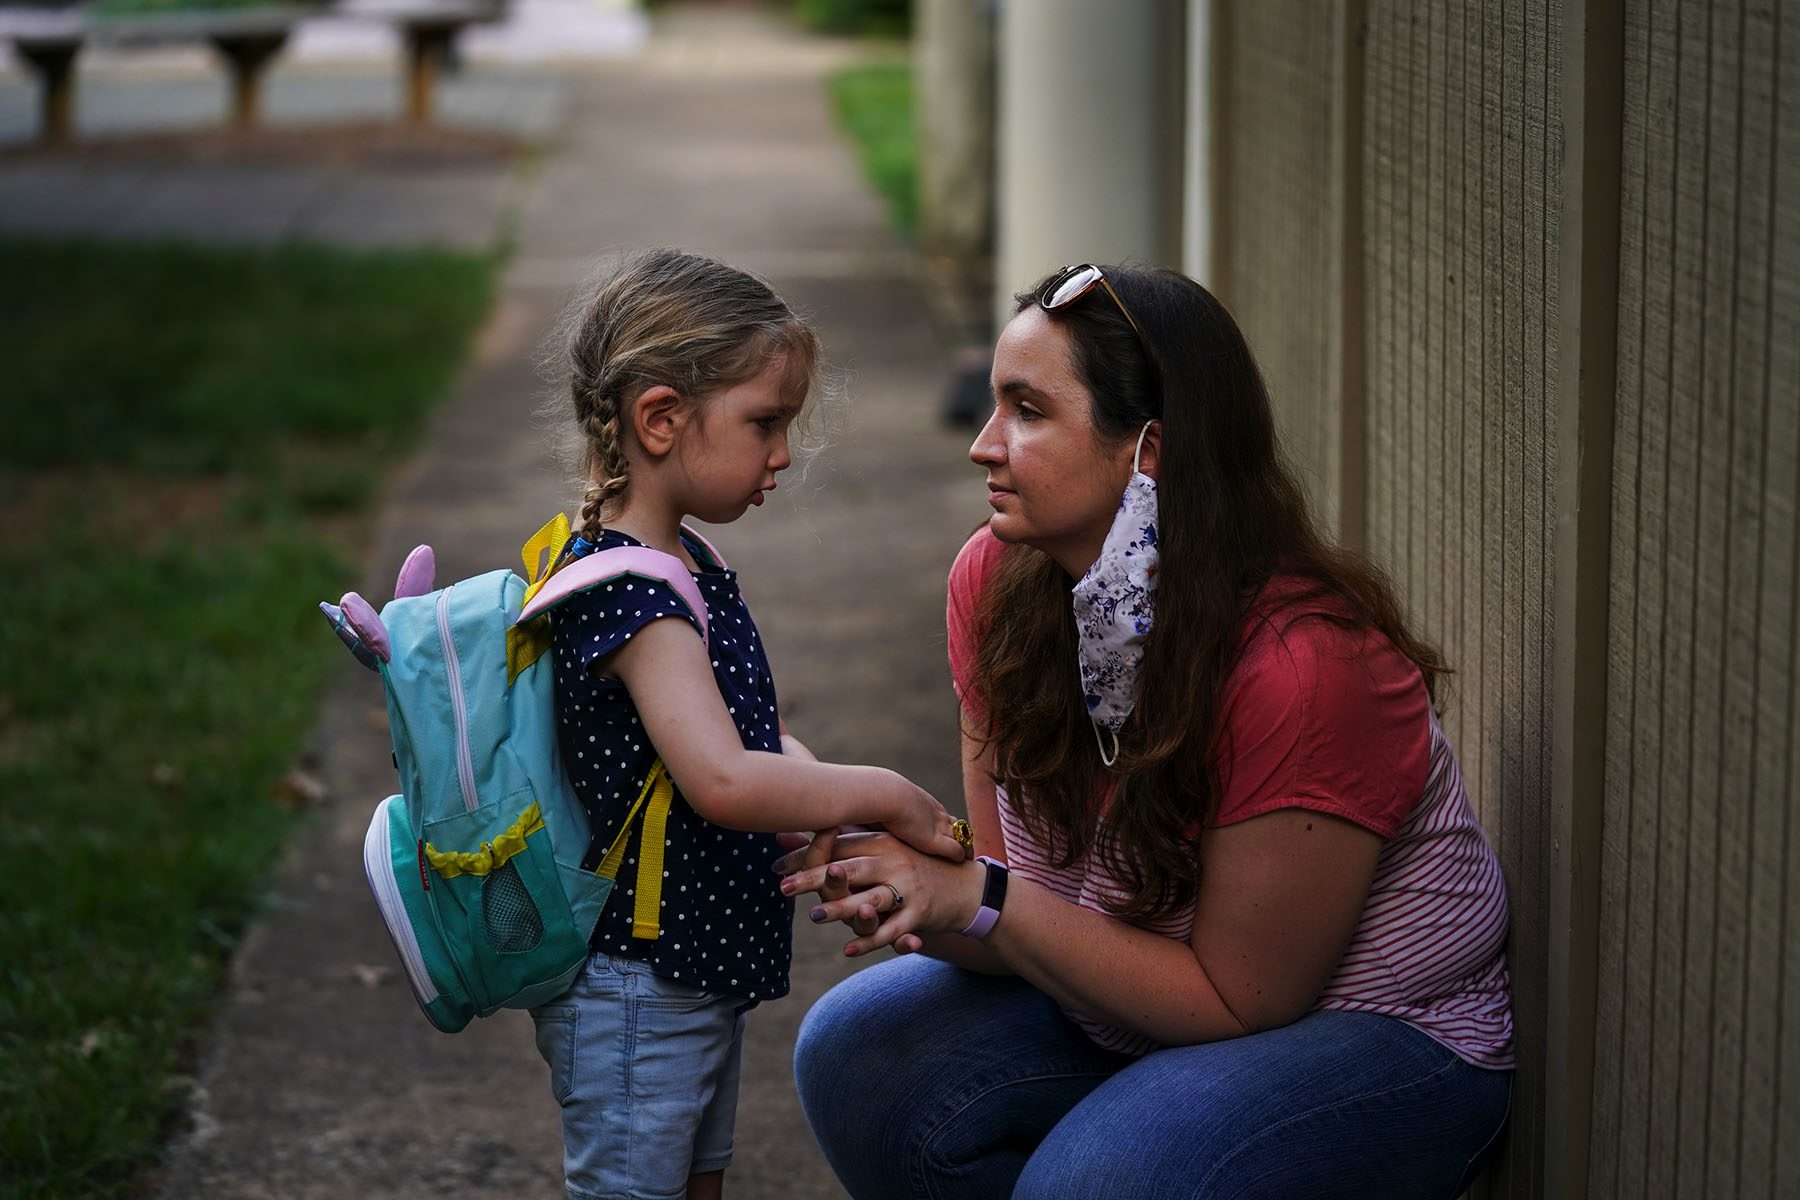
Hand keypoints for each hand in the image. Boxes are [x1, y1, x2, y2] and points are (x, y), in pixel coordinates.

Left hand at [780, 831, 984, 957]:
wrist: (969, 888)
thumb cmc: (917, 868)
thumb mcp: (885, 852)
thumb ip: (845, 848)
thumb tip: (795, 839)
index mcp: (882, 842)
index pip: (838, 847)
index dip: (807, 857)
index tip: (778, 868)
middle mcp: (894, 861)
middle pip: (850, 868)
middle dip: (815, 879)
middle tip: (786, 888)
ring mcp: (909, 887)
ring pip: (871, 899)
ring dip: (842, 909)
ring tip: (816, 916)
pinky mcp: (921, 913)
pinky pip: (892, 930)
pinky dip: (870, 942)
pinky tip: (848, 950)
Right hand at [883, 777, 968, 863]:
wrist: (883, 796)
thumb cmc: (875, 798)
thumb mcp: (879, 804)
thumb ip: (877, 813)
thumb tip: (860, 819)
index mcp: (924, 804)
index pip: (941, 815)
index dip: (947, 826)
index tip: (950, 833)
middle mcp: (935, 813)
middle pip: (957, 824)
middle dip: (962, 836)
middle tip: (968, 848)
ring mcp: (938, 826)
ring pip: (962, 836)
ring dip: (966, 846)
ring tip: (970, 857)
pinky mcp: (937, 841)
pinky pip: (957, 850)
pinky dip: (961, 855)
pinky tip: (962, 862)